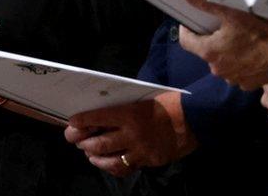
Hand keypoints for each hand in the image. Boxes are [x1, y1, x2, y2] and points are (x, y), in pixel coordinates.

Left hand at [64, 92, 196, 176]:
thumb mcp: (144, 99)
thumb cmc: (169, 102)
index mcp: (130, 113)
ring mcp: (141, 150)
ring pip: (111, 160)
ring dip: (96, 157)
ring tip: (90, 154)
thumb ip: (125, 108)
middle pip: (100, 143)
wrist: (195, 118)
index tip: (72, 122)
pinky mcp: (150, 161)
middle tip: (77, 140)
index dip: (82, 121)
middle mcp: (132, 133)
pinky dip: (114, 167)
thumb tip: (105, 114)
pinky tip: (109, 164)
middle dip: (84, 143)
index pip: (98, 117)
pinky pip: (127, 168)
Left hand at [179, 0, 267, 89]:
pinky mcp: (248, 83)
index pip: (186, 41)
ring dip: (227, 51)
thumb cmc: (259, 35)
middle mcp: (217, 69)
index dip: (187, 29)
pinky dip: (241, 61)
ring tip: (239, 37)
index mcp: (209, 52)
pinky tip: (251, 51)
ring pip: (223, 61)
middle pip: (206, 50)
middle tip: (221, 24)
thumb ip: (208, 3)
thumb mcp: (233, 14)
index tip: (191, 20)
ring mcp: (233, 78)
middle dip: (211, 38)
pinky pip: (239, 70)